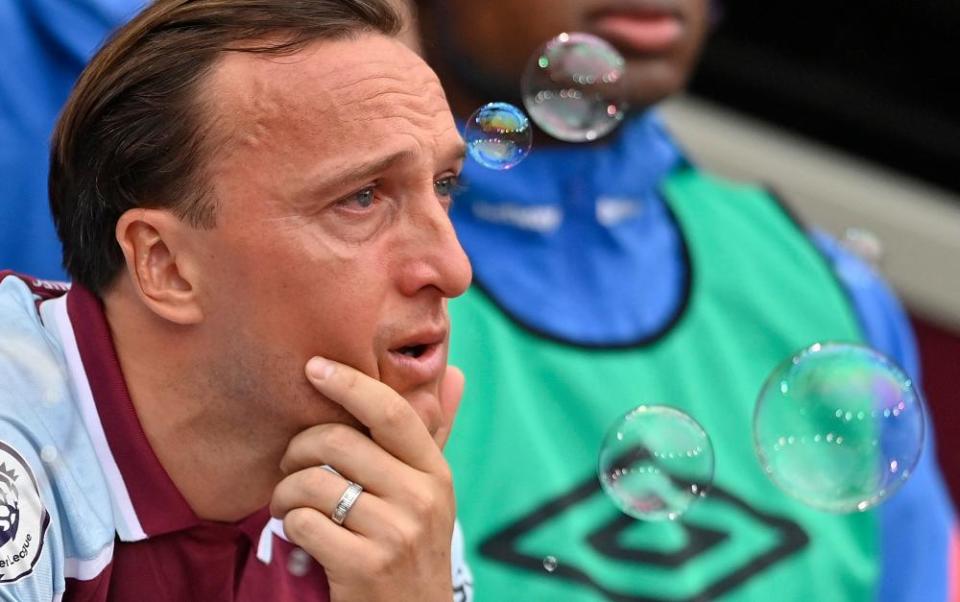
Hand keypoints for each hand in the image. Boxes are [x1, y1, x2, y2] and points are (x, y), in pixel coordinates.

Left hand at [270, 357, 463, 601]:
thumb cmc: (413, 547)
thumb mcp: (431, 493)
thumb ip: (433, 435)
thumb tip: (454, 373)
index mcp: (435, 472)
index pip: (391, 412)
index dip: (350, 383)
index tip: (314, 367)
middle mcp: (421, 498)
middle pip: (338, 442)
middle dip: (297, 448)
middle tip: (289, 464)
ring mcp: (395, 533)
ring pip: (312, 483)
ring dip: (284, 492)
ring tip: (287, 503)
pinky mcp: (364, 566)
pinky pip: (302, 523)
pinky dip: (289, 526)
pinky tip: (298, 534)